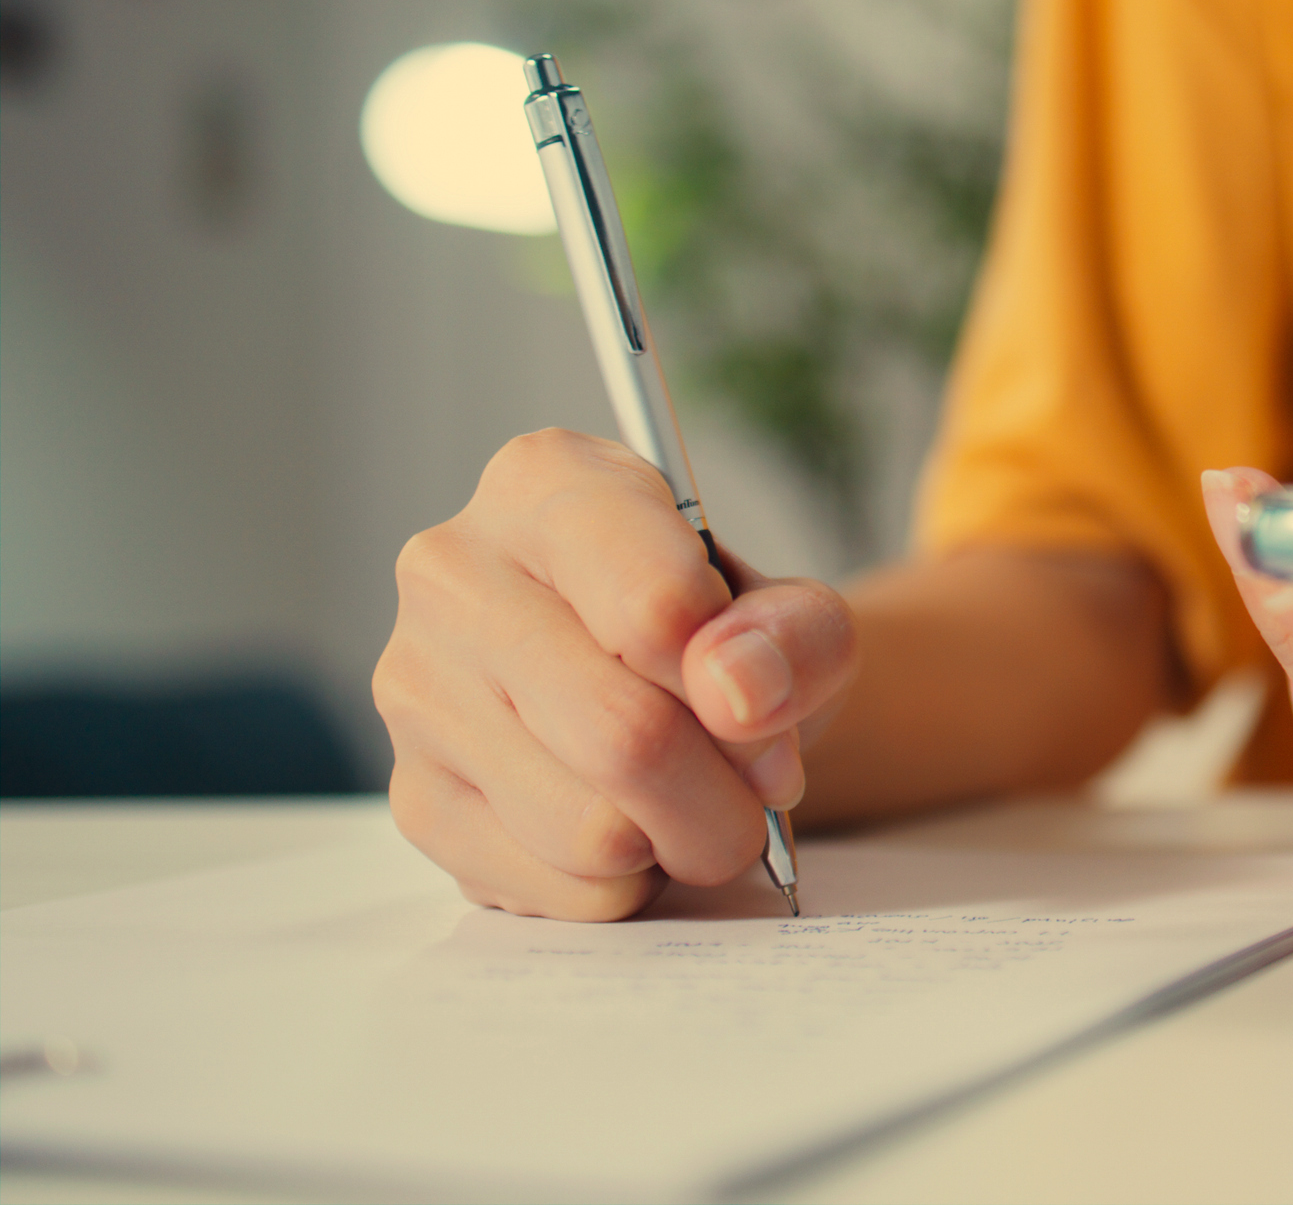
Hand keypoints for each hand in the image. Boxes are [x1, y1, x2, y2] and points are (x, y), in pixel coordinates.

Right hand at [375, 430, 858, 920]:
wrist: (674, 695)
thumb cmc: (723, 635)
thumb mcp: (796, 616)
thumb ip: (795, 638)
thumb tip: (736, 692)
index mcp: (544, 484)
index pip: (655, 608)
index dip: (740, 688)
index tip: (765, 707)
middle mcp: (453, 573)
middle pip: (624, 735)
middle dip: (726, 794)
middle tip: (757, 790)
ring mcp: (418, 690)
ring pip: (590, 828)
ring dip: (681, 843)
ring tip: (690, 800)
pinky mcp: (418, 800)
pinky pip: (558, 887)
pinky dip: (626, 881)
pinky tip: (627, 824)